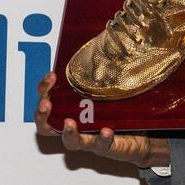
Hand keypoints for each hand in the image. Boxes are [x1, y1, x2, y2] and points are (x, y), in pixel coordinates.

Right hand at [35, 71, 169, 167]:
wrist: (142, 136)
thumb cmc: (119, 111)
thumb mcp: (106, 89)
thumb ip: (100, 71)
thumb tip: (105, 36)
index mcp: (69, 110)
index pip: (47, 99)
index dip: (44, 89)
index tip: (51, 76)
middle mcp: (74, 126)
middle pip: (46, 126)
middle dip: (42, 115)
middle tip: (46, 105)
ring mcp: (88, 139)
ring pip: (70, 141)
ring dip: (68, 133)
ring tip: (70, 123)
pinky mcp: (105, 147)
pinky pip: (100, 145)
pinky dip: (102, 139)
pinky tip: (106, 131)